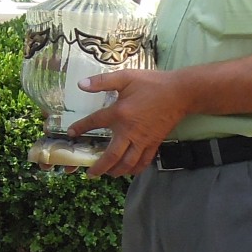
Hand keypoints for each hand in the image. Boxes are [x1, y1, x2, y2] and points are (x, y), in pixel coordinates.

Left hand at [65, 69, 188, 176]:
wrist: (180, 92)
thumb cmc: (152, 84)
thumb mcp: (126, 77)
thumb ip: (102, 81)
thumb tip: (81, 84)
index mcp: (119, 113)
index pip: (94, 123)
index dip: (80, 128)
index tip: (71, 133)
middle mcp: (129, 131)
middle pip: (111, 156)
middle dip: (99, 168)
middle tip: (90, 174)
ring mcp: (143, 140)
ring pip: (128, 164)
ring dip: (116, 172)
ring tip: (108, 174)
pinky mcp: (154, 143)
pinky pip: (143, 162)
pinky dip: (135, 170)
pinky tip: (129, 171)